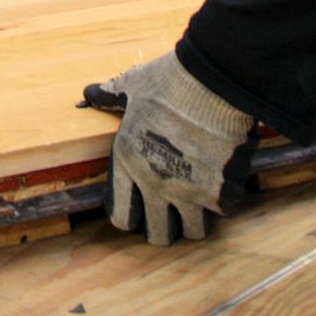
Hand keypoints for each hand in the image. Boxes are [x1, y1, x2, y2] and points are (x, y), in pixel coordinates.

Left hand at [83, 51, 257, 244]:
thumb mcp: (132, 85)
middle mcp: (153, 183)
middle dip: (166, 226)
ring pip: (192, 231)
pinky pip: (223, 210)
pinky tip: (225, 181)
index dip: (132, 216)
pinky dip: (225, 199)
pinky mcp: (220, 192)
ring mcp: (187, 192)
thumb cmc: (170, 80)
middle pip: (158, 234)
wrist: (213, 80)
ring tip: (201, 203)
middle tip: (175, 213)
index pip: (121, 216)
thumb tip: (89, 92)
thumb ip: (110, 97)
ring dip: (197, 219)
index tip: (142, 210)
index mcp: (127, 162)